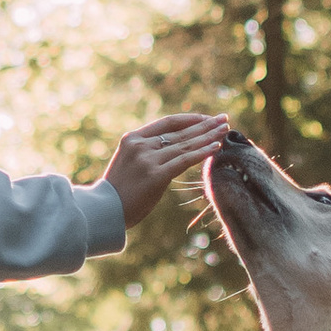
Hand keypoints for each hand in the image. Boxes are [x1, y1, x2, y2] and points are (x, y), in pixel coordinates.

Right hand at [95, 113, 228, 229]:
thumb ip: (148, 152)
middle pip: (180, 132)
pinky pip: (184, 160)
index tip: (206, 119)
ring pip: (185, 145)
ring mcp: (147, 159)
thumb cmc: (119, 191)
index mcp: (132, 138)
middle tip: (223, 119)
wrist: (105, 211)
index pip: (167, 123)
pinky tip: (216, 147)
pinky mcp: (156, 175)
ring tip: (225, 130)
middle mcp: (140, 145)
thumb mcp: (129, 162)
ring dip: (208, 136)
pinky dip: (202, 152)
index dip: (190, 119)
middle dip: (204, 125)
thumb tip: (175, 148)